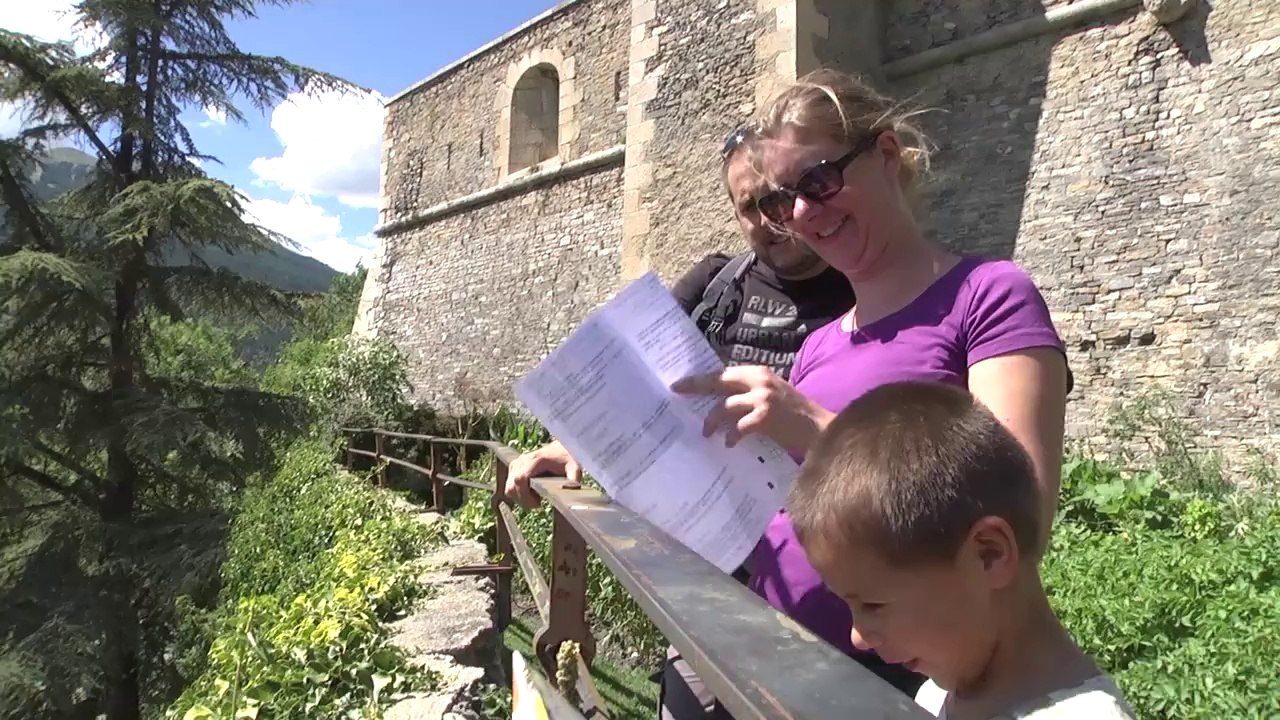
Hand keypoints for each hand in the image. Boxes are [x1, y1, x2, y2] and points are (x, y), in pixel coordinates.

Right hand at [503, 440, 581, 508]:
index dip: (525, 496)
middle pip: (511, 486)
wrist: (561, 448)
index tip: (538, 503)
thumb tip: (571, 497)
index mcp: (535, 460)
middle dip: (523, 500)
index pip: (519, 479)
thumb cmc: (567, 458)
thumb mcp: (574, 469)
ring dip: (520, 497)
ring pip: (509, 488)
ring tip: (536, 497)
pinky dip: (518, 493)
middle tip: (538, 502)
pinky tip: (532, 492)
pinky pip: (510, 485)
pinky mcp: (514, 467)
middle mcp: (522, 460)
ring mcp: (517, 463)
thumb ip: (573, 482)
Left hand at [670, 365, 832, 454]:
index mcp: (759, 373)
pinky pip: (738, 426)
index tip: (681, 383)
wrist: (819, 430)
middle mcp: (759, 381)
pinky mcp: (765, 417)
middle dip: (696, 386)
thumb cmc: (795, 416)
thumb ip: (749, 394)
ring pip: (724, 406)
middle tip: (677, 391)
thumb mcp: (772, 396)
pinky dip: (731, 436)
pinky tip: (729, 444)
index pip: (724, 372)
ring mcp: (762, 398)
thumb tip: (720, 403)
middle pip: (719, 381)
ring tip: (706, 433)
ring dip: (712, 421)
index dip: (702, 378)